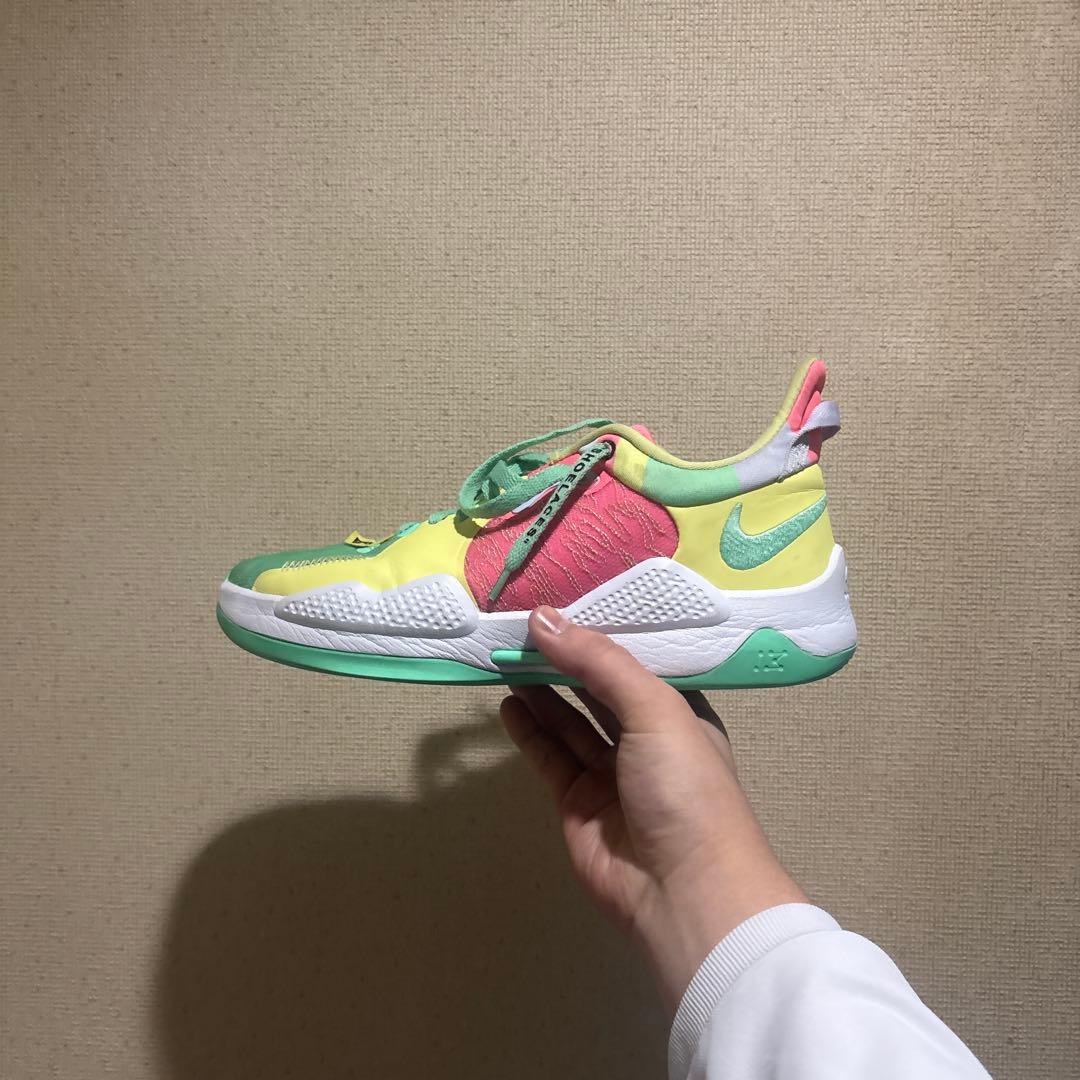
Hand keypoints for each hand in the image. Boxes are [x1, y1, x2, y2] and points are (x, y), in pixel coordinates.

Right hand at [500, 607, 806, 1012]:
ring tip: (507, 654)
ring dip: (542, 690)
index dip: (604, 633)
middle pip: (599, 689)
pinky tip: (509, 702)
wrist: (683, 892)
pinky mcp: (578, 802)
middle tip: (523, 627)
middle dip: (566, 660)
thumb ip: (599, 662)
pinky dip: (530, 730)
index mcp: (682, 713)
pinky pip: (551, 756)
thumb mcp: (654, 708)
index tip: (567, 600)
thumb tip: (543, 617)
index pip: (639, 662)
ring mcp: (612, 773)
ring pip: (570, 721)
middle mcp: (648, 740)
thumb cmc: (685, 787)